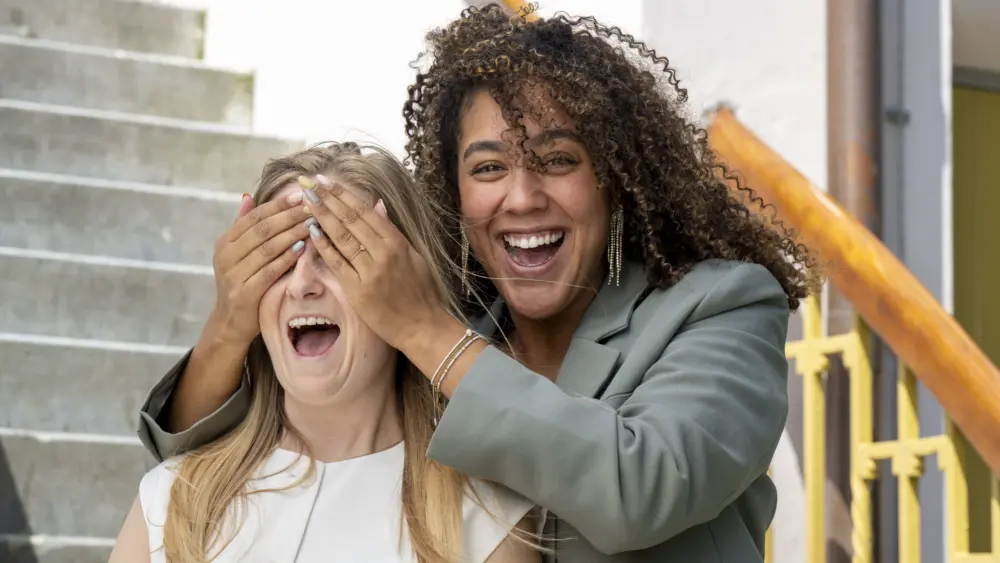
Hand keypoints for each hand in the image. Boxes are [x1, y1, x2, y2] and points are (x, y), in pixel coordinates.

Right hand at [209, 192, 311, 344]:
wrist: (231, 322)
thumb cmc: (242, 282)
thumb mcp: (238, 253)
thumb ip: (244, 226)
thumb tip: (248, 195)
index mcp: (225, 242)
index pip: (254, 216)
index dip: (277, 205)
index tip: (299, 195)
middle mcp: (226, 255)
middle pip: (262, 229)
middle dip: (288, 216)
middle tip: (311, 207)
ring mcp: (233, 274)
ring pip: (267, 248)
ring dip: (291, 234)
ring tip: (311, 223)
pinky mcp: (244, 292)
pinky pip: (269, 270)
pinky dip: (286, 258)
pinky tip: (303, 248)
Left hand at [300, 175, 447, 349]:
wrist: (422, 326)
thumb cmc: (420, 292)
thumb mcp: (413, 256)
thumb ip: (392, 231)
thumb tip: (378, 205)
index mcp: (397, 242)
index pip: (365, 212)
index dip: (343, 194)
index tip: (327, 181)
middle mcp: (383, 253)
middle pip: (350, 220)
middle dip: (327, 199)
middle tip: (308, 183)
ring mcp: (369, 271)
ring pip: (341, 238)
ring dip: (321, 216)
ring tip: (306, 200)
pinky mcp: (357, 290)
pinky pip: (337, 263)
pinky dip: (323, 246)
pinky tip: (311, 231)